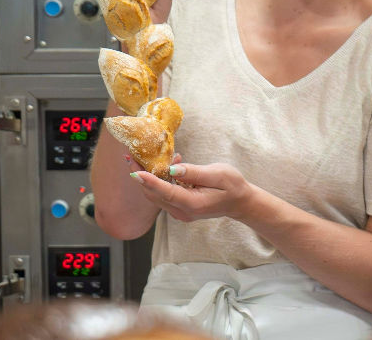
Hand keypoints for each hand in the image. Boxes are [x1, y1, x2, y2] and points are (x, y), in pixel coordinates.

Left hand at [129, 160, 257, 223]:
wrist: (240, 202)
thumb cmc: (233, 186)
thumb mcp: (218, 174)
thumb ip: (195, 172)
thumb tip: (173, 169)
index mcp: (192, 203)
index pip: (165, 192)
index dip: (148, 181)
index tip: (134, 171)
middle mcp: (182, 212)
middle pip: (154, 195)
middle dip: (141, 176)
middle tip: (131, 157)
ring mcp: (180, 213)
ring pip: (156, 196)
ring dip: (149, 177)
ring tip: (145, 158)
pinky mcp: (179, 209)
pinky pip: (163, 195)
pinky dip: (160, 181)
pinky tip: (168, 166)